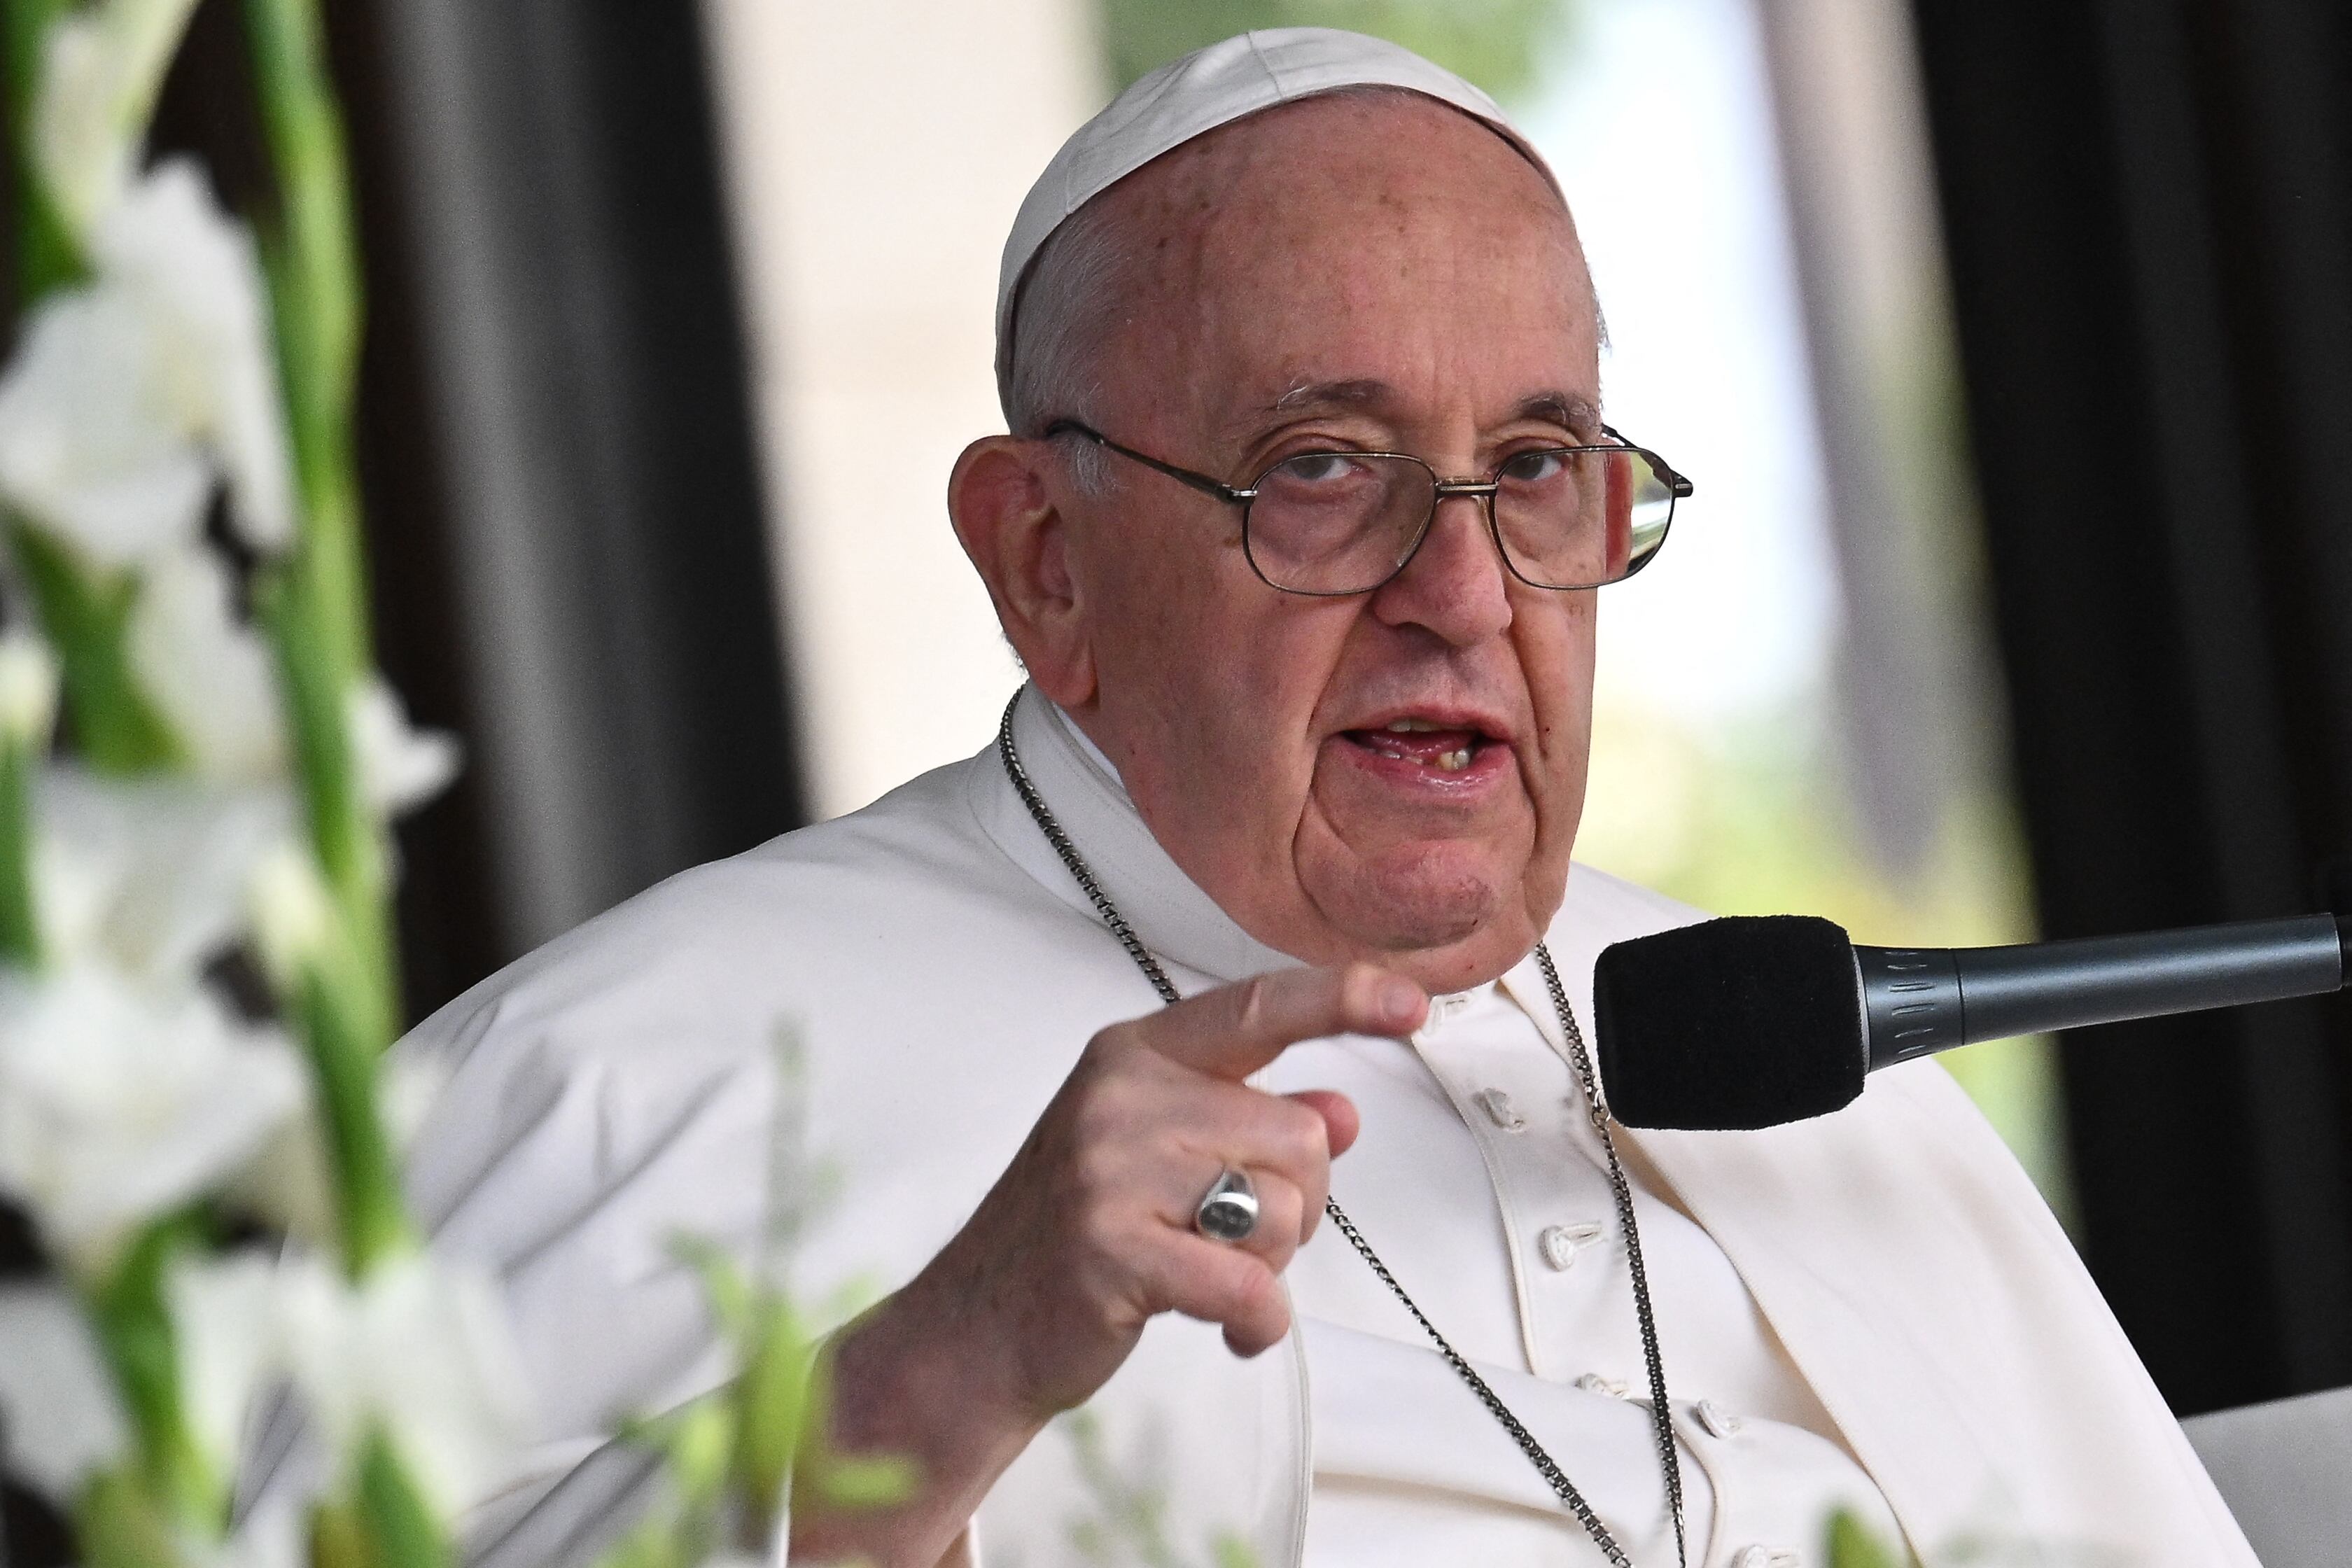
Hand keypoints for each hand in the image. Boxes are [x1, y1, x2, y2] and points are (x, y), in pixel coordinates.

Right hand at [794, 962, 1426, 1562]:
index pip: (1258, 1007)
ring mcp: (1111, 1170)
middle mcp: (1122, 1096)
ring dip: (1272, 1264)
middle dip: (1297, 1203)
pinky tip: (1232, 1329)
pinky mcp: (1113, 1249)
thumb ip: (1249, 1123)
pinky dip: (1259, 1321)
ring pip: (1283, 1209)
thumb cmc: (1073, 1233)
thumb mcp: (1157, 1153)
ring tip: (1211, 1272)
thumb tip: (1339, 1112)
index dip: (1343, 997)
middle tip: (1236, 1237)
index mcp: (1135, 1055)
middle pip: (1298, 1135)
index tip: (1408, 1003)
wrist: (978, 1326)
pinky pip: (1248, 1284)